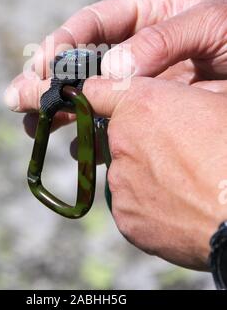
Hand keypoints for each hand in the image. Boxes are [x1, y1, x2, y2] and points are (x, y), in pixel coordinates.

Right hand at [4, 0, 226, 134]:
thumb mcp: (210, 21)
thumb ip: (162, 38)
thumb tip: (113, 70)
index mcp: (146, 17)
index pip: (93, 24)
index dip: (64, 41)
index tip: (44, 64)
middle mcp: (137, 51)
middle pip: (82, 63)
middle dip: (47, 79)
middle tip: (17, 99)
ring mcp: (143, 85)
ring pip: (91, 96)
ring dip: (59, 110)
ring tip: (33, 127)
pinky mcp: (153, 115)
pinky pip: (116, 125)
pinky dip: (94, 137)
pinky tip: (76, 148)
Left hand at [82, 77, 226, 270]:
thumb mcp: (217, 101)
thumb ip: (182, 95)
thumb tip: (179, 100)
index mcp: (141, 105)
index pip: (96, 92)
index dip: (106, 97)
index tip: (113, 104)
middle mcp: (121, 141)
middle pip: (116, 135)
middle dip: (138, 140)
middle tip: (175, 152)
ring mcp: (121, 182)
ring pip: (125, 171)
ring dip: (145, 174)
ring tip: (183, 184)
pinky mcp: (126, 218)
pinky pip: (131, 205)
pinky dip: (149, 206)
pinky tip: (179, 207)